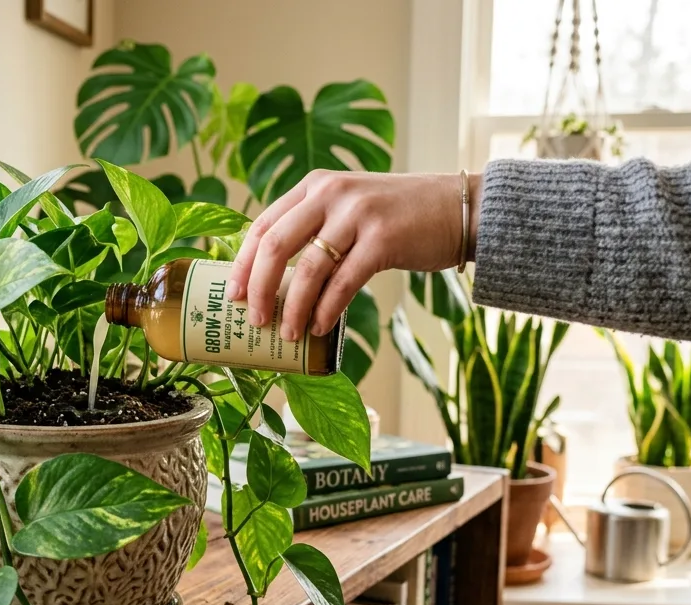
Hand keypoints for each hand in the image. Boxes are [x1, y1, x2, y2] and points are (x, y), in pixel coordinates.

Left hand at [225, 170, 480, 339]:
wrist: (458, 208)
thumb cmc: (397, 217)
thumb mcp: (348, 207)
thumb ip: (314, 228)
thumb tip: (273, 280)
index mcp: (314, 185)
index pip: (262, 225)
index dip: (243, 264)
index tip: (233, 295)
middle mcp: (330, 193)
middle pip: (275, 246)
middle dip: (259, 289)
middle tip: (254, 320)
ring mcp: (357, 213)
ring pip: (308, 269)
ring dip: (293, 307)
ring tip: (287, 333)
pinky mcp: (383, 238)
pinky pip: (343, 282)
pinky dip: (327, 310)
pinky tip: (320, 327)